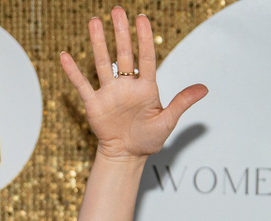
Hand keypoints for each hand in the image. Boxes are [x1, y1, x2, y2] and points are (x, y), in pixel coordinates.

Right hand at [59, 8, 206, 160]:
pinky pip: (82, 85)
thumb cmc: (148, 139)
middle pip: (123, 54)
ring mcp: (109, 92)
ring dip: (98, 43)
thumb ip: (182, 102)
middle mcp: (126, 85)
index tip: (142, 19)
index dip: (144, 38)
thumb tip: (205, 88)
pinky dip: (73, 71)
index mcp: (146, 87)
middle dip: (120, 32)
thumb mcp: (168, 121)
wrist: (127, 155)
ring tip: (94, 21)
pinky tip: (65, 56)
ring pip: (102, 63)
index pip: (145, 58)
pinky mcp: (94, 104)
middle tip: (117, 10)